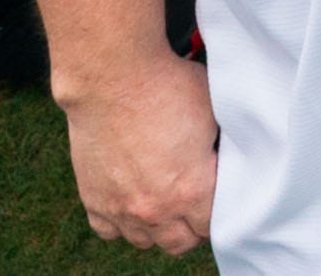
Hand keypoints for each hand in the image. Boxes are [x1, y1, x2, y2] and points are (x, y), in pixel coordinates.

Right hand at [58, 52, 218, 252]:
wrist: (113, 77)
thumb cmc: (167, 86)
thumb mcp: (214, 114)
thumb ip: (218, 148)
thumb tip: (227, 157)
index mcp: (192, 190)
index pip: (213, 225)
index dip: (220, 211)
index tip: (219, 196)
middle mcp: (154, 209)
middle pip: (180, 242)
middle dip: (192, 228)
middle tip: (195, 206)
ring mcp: (120, 208)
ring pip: (145, 241)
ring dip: (157, 228)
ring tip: (165, 205)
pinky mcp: (93, 198)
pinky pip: (109, 231)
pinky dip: (120, 223)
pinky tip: (131, 203)